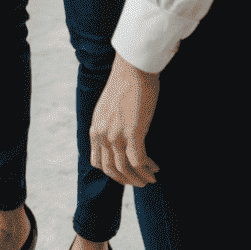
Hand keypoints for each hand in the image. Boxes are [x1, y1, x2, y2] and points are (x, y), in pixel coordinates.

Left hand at [90, 53, 160, 187]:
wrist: (132, 68)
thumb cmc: (126, 84)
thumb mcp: (109, 107)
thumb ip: (109, 123)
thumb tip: (118, 134)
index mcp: (95, 127)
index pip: (97, 162)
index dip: (112, 173)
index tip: (125, 174)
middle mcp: (102, 133)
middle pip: (111, 170)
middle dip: (127, 180)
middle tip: (140, 182)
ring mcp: (116, 134)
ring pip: (125, 169)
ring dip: (139, 178)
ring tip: (151, 179)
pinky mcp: (132, 133)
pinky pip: (139, 161)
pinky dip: (147, 169)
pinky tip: (155, 168)